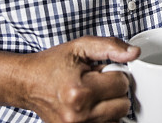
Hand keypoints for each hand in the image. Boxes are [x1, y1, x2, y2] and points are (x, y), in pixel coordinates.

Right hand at [20, 36, 139, 122]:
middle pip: (122, 105)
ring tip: (92, 95)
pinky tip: (91, 106)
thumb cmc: (52, 64)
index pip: (122, 84)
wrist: (27, 83)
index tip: (101, 72)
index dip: (115, 74)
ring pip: (116, 118)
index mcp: (79, 92)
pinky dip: (103, 117)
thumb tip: (134, 54)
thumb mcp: (80, 47)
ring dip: (110, 105)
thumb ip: (110, 46)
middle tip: (97, 83)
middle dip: (114, 92)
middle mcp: (77, 115)